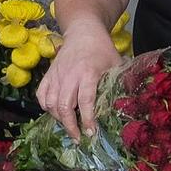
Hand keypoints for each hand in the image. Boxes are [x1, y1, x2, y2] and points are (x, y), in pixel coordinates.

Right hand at [36, 28, 121, 143]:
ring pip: (50, 103)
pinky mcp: (48, 75)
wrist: (83, 32)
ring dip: (58, 118)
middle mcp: (69, 76)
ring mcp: (56, 76)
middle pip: (64, 106)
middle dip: (70, 125)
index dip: (88, 119)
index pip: (85, 100)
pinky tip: (55, 113)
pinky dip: (46, 107)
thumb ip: (120, 82)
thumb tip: (129, 103)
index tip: (91, 132)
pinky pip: (41, 95)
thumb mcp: (116, 63)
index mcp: (88, 73)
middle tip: (79, 138)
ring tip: (69, 126)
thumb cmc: (102, 49)